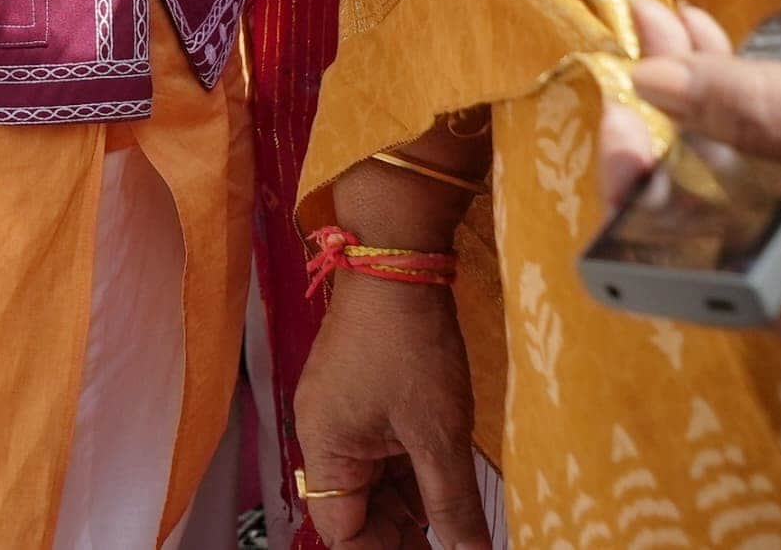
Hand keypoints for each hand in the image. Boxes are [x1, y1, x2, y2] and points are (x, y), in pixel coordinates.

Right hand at [290, 278, 488, 549]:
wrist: (396, 258)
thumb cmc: (408, 341)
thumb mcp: (438, 432)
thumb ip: (452, 503)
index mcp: (325, 448)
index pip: (342, 532)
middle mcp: (324, 433)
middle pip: (356, 509)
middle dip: (400, 533)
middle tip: (451, 544)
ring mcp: (342, 410)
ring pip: (373, 481)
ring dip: (410, 505)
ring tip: (456, 522)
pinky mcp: (361, 392)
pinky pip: (381, 449)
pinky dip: (411, 472)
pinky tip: (445, 484)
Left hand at [609, 0, 780, 345]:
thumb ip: (755, 107)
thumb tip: (647, 84)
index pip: (671, 260)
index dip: (631, 179)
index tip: (623, 95)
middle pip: (695, 212)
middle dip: (664, 115)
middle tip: (653, 24)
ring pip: (729, 185)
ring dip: (698, 100)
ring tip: (678, 20)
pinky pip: (770, 176)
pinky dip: (745, 113)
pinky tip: (724, 52)